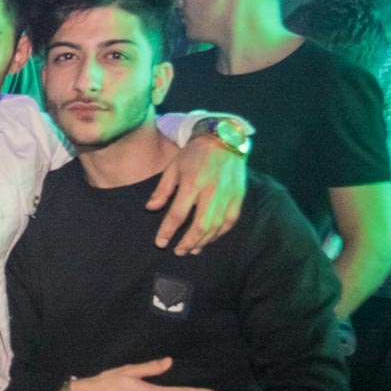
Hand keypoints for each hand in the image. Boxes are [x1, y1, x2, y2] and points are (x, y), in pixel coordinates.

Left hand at [147, 133, 245, 254]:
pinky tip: (210, 239)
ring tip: (192, 249)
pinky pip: (231, 221)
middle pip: (200, 225)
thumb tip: (151, 208)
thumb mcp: (173, 167)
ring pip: (216, 226)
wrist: (224, 139)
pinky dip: (220, 233)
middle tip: (178, 251)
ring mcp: (228, 195)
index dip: (168, 231)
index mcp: (192, 183)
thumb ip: (162, 189)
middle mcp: (211, 191)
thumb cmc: (194, 154)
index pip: (178, 214)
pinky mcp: (239, 196)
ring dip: (203, 241)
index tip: (160, 243)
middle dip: (187, 242)